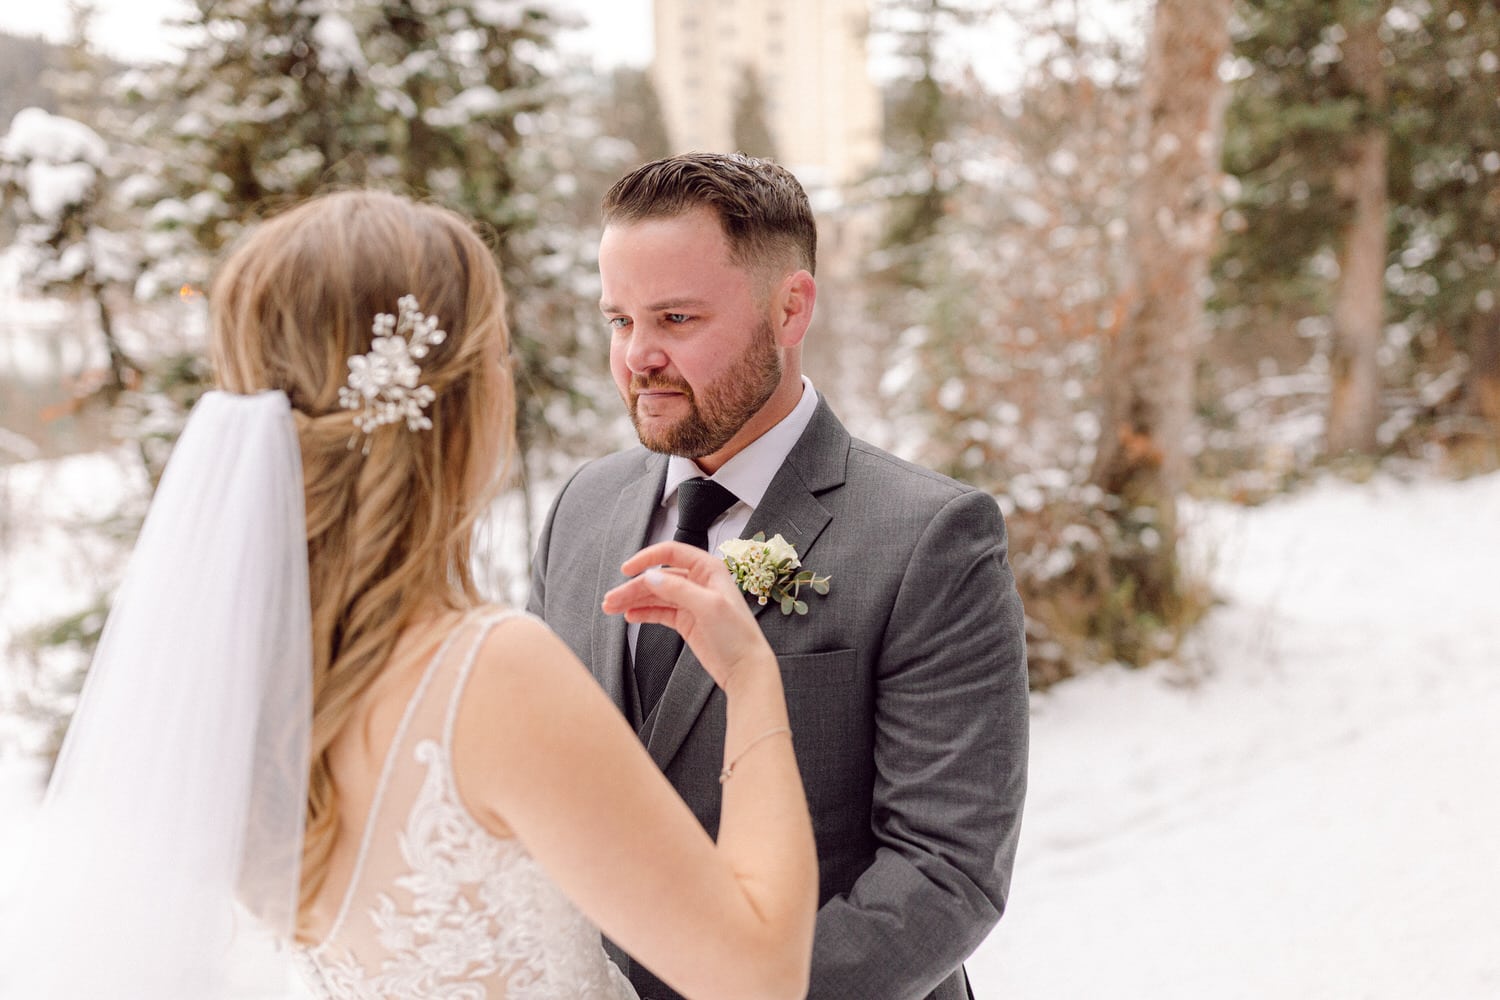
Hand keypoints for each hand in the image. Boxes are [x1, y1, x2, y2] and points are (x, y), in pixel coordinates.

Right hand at [602, 541, 774, 693]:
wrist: (746, 668)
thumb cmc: (738, 636)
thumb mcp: (708, 607)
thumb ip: (678, 589)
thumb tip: (651, 576)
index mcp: (709, 570)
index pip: (671, 552)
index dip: (646, 558)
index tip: (626, 569)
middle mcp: (699, 582)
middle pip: (658, 578)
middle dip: (633, 587)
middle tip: (611, 599)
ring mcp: (691, 602)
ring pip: (655, 595)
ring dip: (634, 600)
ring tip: (612, 608)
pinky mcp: (686, 621)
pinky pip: (659, 611)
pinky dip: (644, 613)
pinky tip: (630, 616)